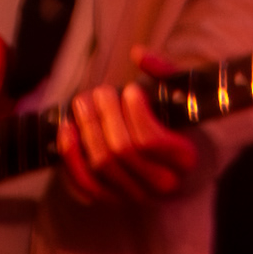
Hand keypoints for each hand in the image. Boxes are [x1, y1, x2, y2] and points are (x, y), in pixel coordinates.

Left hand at [52, 67, 215, 202]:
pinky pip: (84, 184)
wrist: (176, 162)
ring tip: (84, 102)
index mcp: (184, 159)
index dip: (134, 111)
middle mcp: (162, 184)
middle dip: (105, 113)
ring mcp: (135, 194)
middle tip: (102, 92)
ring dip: (86, 127)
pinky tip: (67, 129)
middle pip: (121, 149)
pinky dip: (71, 156)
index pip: (149, 140)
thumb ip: (167, 71)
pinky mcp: (112, 199)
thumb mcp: (182, 96)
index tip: (131, 91)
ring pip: (101, 164)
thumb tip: (139, 55)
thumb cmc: (177, 122)